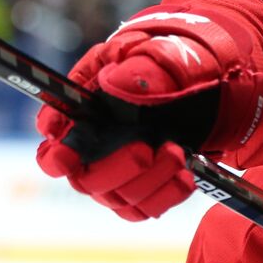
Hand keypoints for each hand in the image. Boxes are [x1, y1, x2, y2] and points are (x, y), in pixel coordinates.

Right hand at [36, 6, 262, 220]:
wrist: (209, 83)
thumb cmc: (174, 63)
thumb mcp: (165, 54)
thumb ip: (145, 67)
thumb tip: (116, 83)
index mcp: (86, 108)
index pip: (53, 140)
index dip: (55, 154)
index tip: (66, 157)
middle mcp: (96, 146)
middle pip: (85, 180)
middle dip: (116, 170)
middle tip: (146, 149)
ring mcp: (121, 171)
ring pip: (119, 199)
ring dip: (150, 183)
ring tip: (178, 153)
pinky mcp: (148, 187)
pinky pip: (147, 209)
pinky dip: (168, 196)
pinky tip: (187, 175)